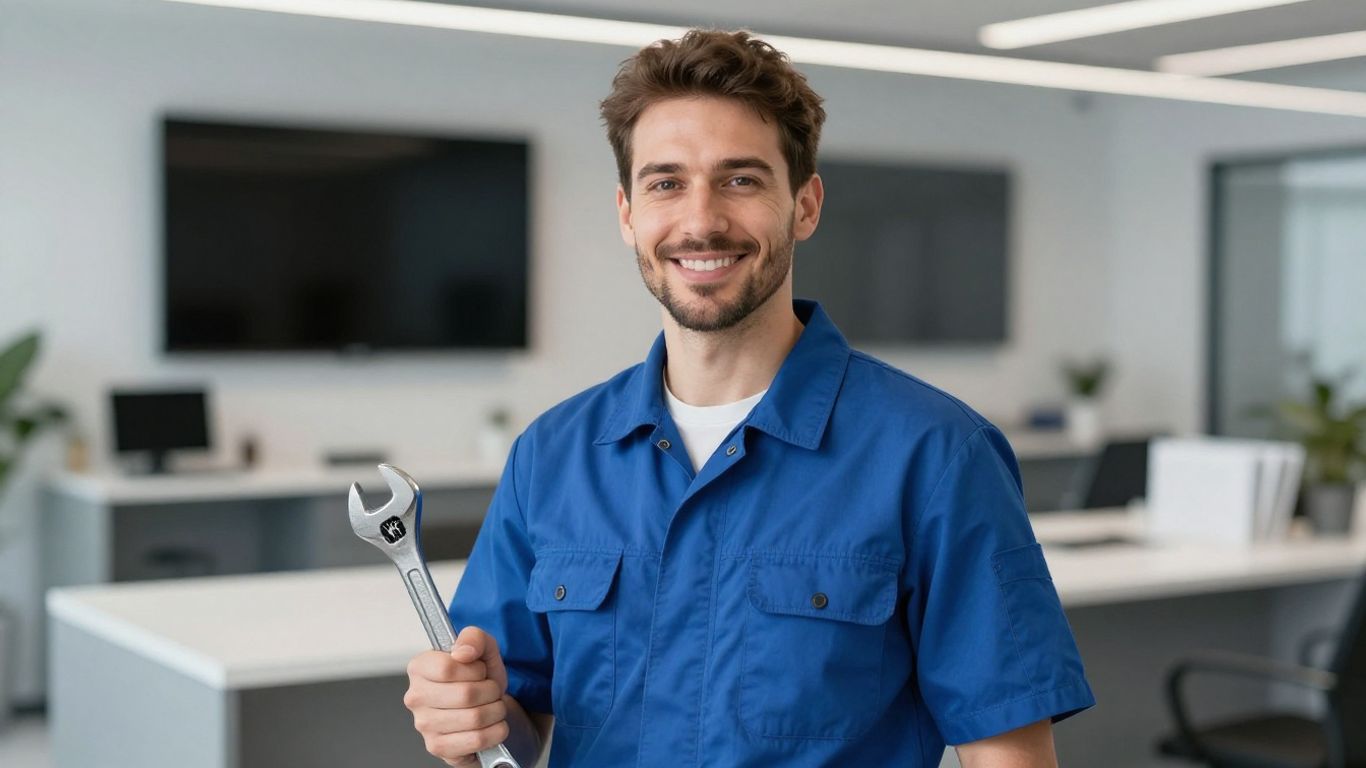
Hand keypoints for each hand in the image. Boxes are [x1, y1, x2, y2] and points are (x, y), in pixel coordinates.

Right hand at [404, 626, 511, 765]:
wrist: (486, 707)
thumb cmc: (479, 679)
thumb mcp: (483, 649)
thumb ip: (474, 638)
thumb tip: (462, 652)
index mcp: (419, 668)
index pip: (447, 667)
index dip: (475, 670)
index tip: (479, 671)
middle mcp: (416, 697)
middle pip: (465, 694)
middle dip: (491, 691)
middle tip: (491, 690)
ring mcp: (424, 725)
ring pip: (475, 718)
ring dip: (496, 711)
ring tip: (492, 706)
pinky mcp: (438, 747)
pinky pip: (477, 740)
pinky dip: (495, 731)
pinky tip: (491, 724)